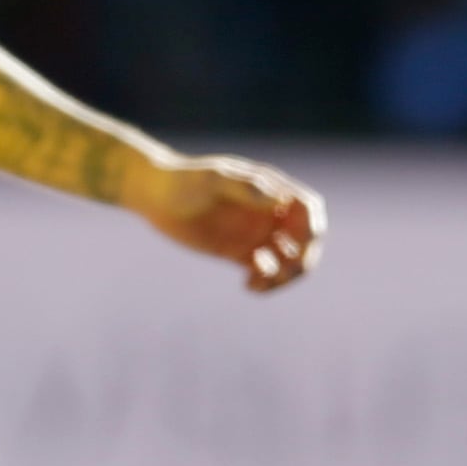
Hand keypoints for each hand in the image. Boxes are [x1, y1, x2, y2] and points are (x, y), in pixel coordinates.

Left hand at [135, 151, 322, 292]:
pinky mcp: (240, 253)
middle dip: (303, 259)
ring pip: (288, 260)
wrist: (154, 195)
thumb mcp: (213, 179)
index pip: (307, 209)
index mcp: (269, 190)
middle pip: (305, 239)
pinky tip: (249, 287)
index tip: (301, 243)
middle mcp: (268, 212)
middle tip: (284, 272)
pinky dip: (266, 283)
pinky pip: (265, 272)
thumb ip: (246, 187)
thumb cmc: (183, 179)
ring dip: (285, 276)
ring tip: (259, 283)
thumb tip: (279, 199)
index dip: (312, 227)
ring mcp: (256, 234)